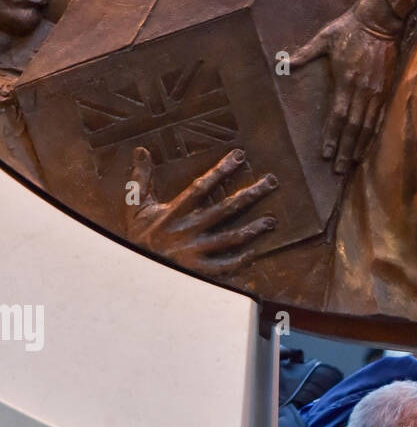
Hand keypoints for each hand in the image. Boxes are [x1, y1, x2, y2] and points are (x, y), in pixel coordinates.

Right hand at [125, 146, 277, 274]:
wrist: (134, 276)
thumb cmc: (137, 239)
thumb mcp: (135, 208)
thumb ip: (140, 179)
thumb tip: (141, 150)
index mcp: (174, 213)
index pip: (202, 187)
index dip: (221, 171)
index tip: (239, 156)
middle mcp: (188, 231)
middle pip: (226, 209)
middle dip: (251, 194)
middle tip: (271, 183)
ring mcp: (196, 253)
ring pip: (231, 238)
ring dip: (253, 228)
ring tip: (271, 221)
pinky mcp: (200, 273)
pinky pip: (225, 266)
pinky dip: (241, 260)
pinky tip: (255, 252)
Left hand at [291, 7, 398, 173]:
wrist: (381, 19)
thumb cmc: (349, 27)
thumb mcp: (324, 38)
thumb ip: (305, 53)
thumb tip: (284, 63)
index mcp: (345, 80)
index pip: (338, 115)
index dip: (331, 136)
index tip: (325, 154)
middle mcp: (361, 91)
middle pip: (352, 127)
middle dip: (344, 149)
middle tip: (338, 170)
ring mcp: (376, 92)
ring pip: (367, 127)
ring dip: (358, 147)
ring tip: (351, 164)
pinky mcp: (386, 90)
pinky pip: (379, 118)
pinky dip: (373, 135)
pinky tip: (367, 147)